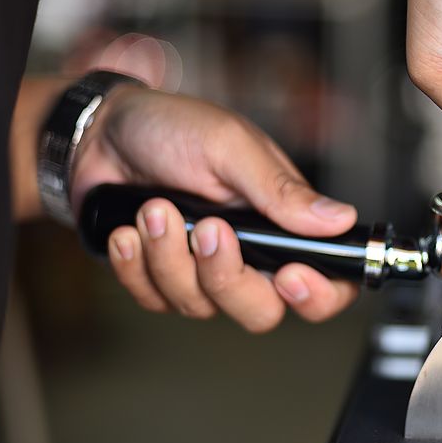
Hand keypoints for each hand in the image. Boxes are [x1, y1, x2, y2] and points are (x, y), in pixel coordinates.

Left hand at [70, 86, 358, 330]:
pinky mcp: (161, 282)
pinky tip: (130, 229)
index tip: (289, 274)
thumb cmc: (173, 130)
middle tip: (209, 229)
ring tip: (154, 208)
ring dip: (170, 258)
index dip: (318, 295)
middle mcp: (250, 257)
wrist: (101, 134)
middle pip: (262, 312)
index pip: (328, 283)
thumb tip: (340, 219)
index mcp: (282, 225)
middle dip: (227, 277)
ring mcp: (204, 274)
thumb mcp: (231, 147)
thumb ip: (282, 190)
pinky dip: (136, 265)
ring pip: (202, 307)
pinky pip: (156, 301)